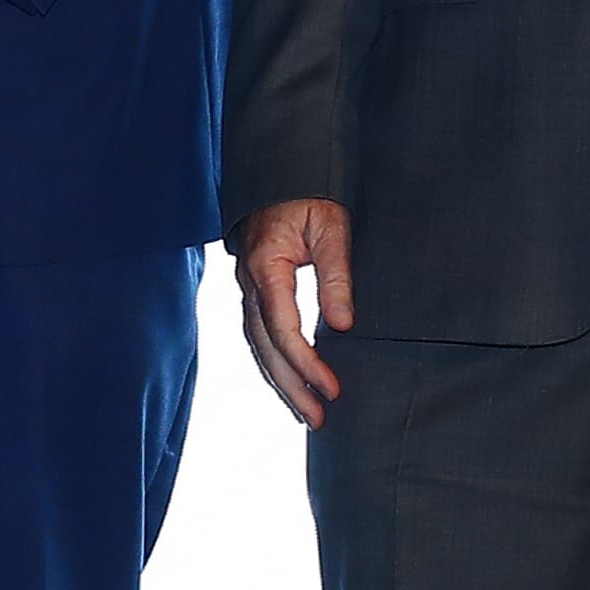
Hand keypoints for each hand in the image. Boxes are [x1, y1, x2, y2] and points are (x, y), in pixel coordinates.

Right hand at [231, 198, 354, 426]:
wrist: (280, 170)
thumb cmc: (309, 194)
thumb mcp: (332, 227)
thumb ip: (336, 277)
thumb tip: (342, 326)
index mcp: (266, 267)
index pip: (282, 329)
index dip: (307, 364)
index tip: (332, 389)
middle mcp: (248, 283)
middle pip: (264, 348)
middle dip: (290, 387)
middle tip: (318, 419)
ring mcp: (246, 287)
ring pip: (257, 346)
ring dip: (280, 382)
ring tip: (305, 413)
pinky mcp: (254, 289)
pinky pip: (258, 335)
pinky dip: (273, 362)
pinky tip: (290, 381)